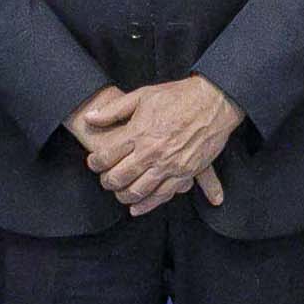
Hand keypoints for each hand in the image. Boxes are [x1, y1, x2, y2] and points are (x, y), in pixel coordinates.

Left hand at [75, 75, 242, 214]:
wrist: (213, 102)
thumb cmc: (178, 96)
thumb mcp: (142, 95)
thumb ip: (114, 110)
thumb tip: (90, 118)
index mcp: (138, 133)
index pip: (105, 157)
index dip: (95, 163)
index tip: (94, 163)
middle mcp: (151, 152)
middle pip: (119, 177)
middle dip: (107, 182)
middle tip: (105, 181)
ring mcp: (168, 165)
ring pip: (137, 191)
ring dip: (124, 196)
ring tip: (120, 193)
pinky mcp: (185, 173)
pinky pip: (162, 196)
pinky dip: (147, 205)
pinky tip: (137, 208)